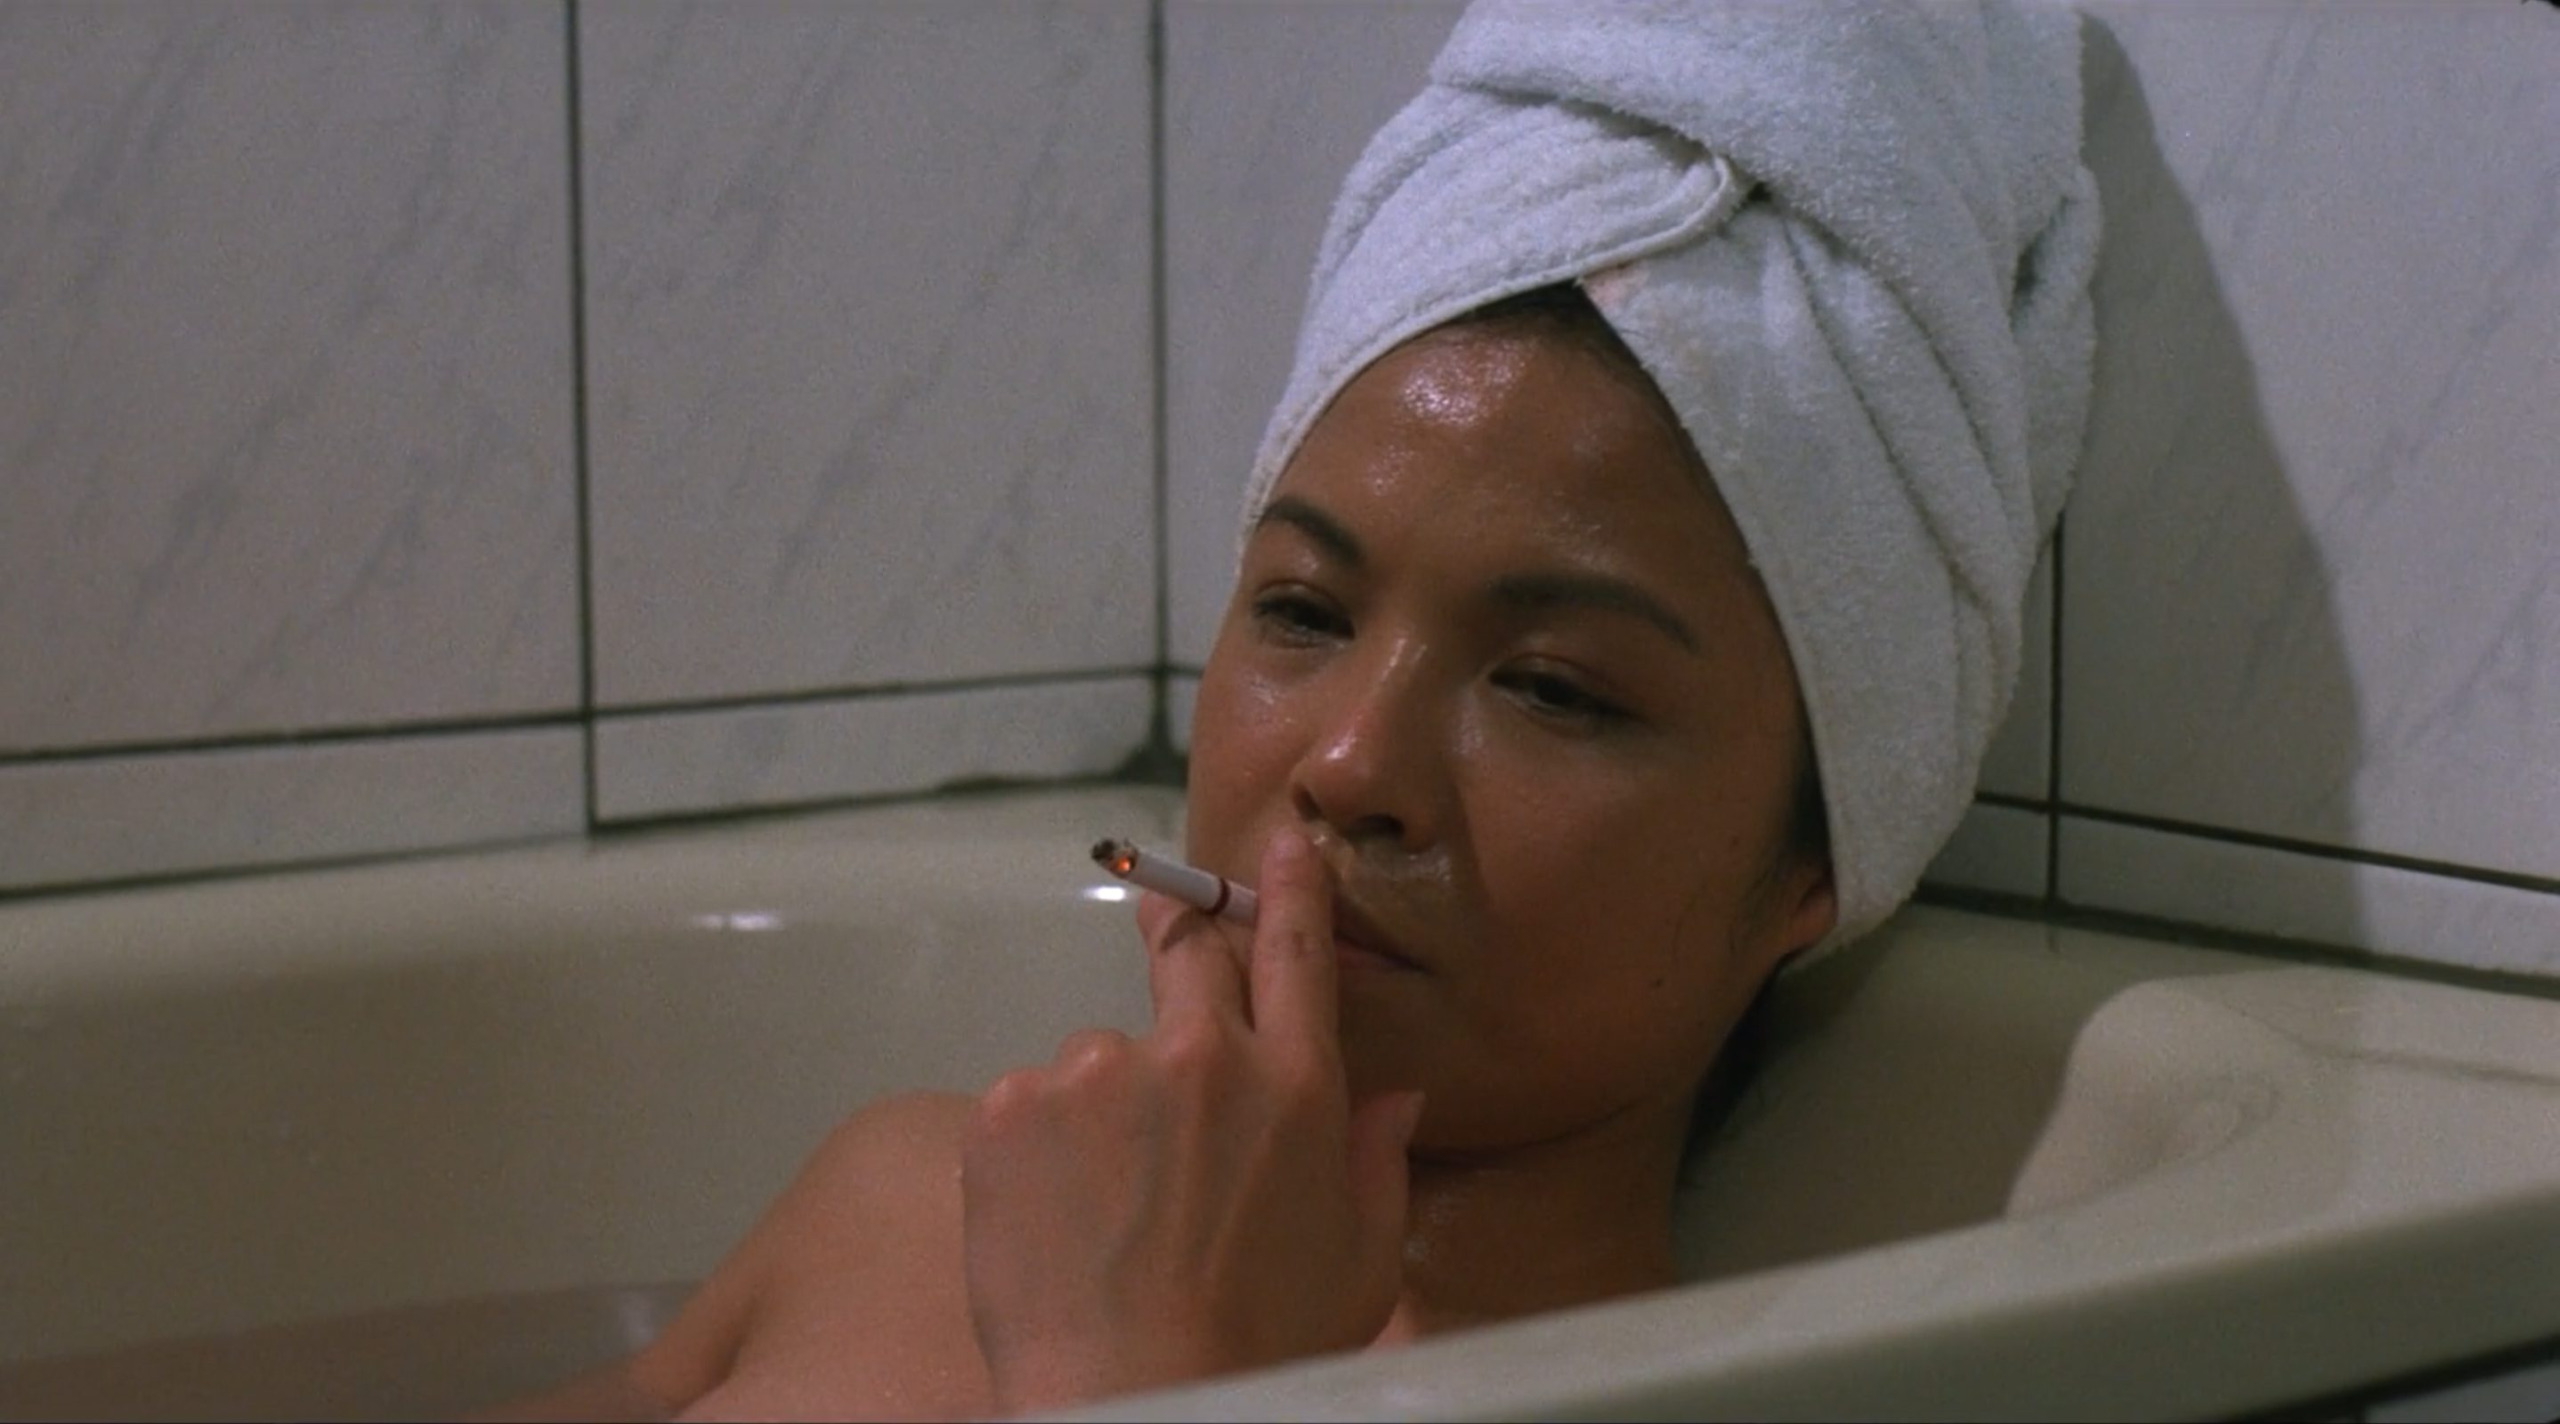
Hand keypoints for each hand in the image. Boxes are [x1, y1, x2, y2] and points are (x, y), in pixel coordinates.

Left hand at [958, 830, 1427, 1413]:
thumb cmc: (1261, 1348)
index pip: (1295, 951)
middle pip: (1190, 960)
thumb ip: (1376, 1162)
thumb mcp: (1361, 1262)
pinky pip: (1028, 1102)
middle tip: (1160, 933)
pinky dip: (1037, 1146)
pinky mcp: (1011, 1108)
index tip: (1278, 840)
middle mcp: (1199, 1056)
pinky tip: (1058, 1217)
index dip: (1287, 887)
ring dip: (1104, 1104)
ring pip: (1099, 1056)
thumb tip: (1395, 1098)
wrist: (1139, 1402)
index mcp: (1295, 1086)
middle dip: (1178, 941)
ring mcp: (1096, 1075)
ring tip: (1107, 1206)